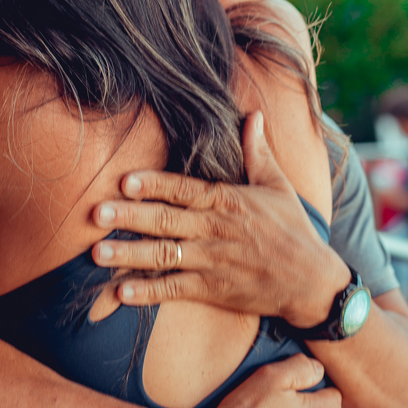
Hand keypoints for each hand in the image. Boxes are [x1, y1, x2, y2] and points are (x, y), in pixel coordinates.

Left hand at [91, 112, 349, 328]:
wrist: (311, 281)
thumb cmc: (293, 230)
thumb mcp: (278, 186)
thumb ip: (258, 152)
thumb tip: (253, 115)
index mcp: (227, 201)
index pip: (184, 190)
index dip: (154, 185)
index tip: (125, 181)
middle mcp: (216, 230)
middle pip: (166, 221)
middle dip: (129, 217)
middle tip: (96, 213)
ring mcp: (212, 261)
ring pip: (163, 256)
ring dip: (129, 254)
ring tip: (97, 252)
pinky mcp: (213, 289)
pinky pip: (174, 290)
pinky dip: (147, 292)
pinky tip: (121, 292)